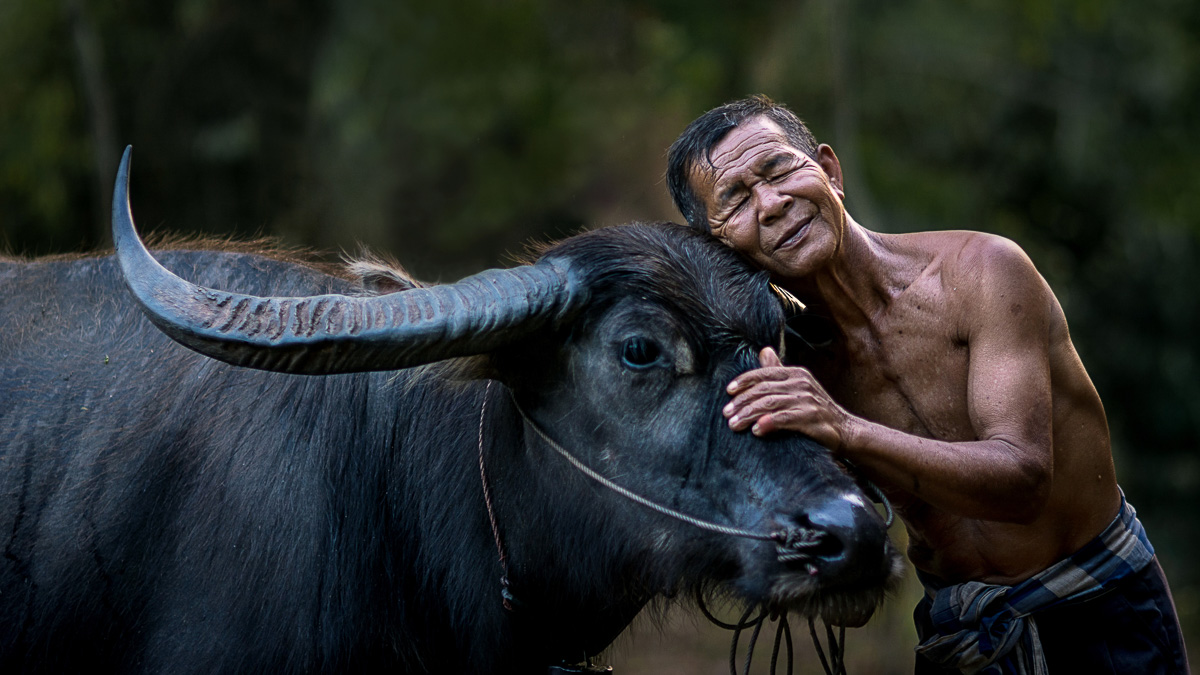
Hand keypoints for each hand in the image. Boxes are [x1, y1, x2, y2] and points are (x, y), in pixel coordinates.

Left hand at [723, 347, 850, 449]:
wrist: (845, 430)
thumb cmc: (815, 409)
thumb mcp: (798, 387)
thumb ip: (779, 371)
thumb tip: (764, 350)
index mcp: (796, 374)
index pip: (764, 373)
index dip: (744, 381)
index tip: (729, 392)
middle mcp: (802, 384)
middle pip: (763, 390)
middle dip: (742, 402)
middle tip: (726, 414)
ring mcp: (808, 401)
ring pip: (769, 404)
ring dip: (748, 414)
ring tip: (734, 425)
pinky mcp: (812, 418)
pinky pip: (784, 419)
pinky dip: (767, 423)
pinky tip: (756, 430)